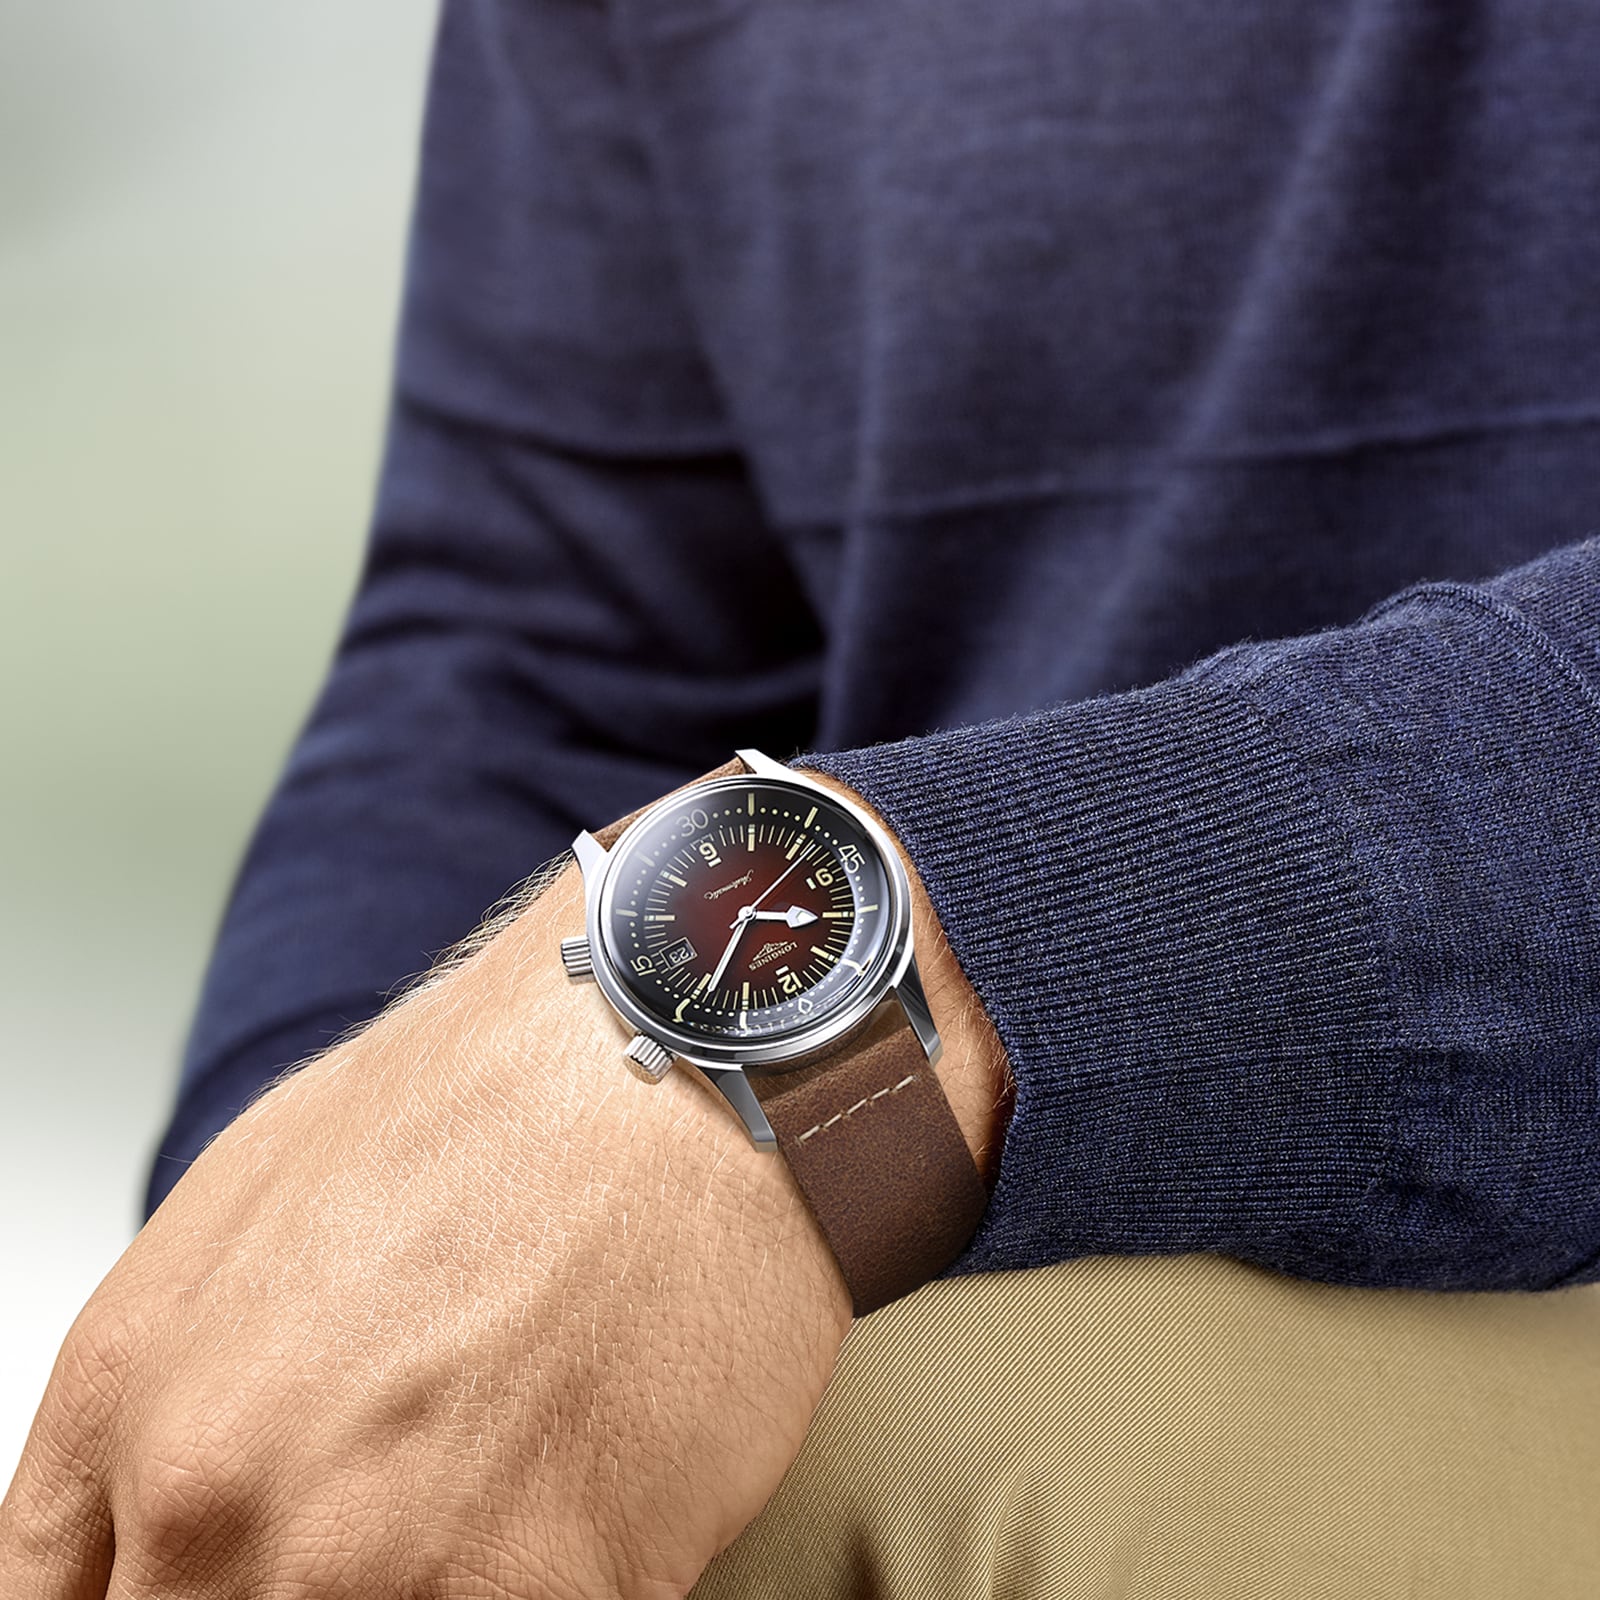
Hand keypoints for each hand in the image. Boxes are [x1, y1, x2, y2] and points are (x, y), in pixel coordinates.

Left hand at [0, 784, 1009, 1597]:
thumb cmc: (491, 1091)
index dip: (162, 1595)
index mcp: (137, 1407)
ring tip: (498, 1479)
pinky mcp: (563, 1590)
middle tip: (400, 1504)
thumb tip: (161, 1517)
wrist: (676, 1049)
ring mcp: (396, 1566)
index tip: (231, 1573)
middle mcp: (234, 1507)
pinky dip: (561, 1573)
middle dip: (308, 1583)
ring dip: (441, 1583)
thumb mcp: (249, 1201)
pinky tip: (593, 1472)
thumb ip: (167, 1398)